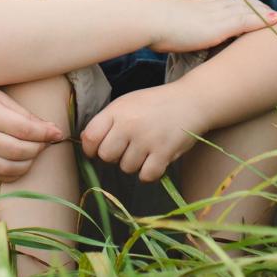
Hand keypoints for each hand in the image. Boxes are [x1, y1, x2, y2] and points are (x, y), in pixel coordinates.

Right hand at [0, 86, 63, 182]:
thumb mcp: (0, 97)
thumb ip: (25, 115)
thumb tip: (53, 131)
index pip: (25, 130)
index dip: (46, 133)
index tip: (59, 133)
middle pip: (19, 151)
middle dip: (39, 148)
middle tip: (46, 140)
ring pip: (9, 167)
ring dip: (29, 162)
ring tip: (34, 151)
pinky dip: (14, 173)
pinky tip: (21, 162)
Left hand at [80, 83, 206, 182]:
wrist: (191, 101)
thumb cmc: (155, 104)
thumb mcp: (127, 103)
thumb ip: (106, 120)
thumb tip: (85, 141)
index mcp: (117, 110)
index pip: (90, 137)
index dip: (90, 148)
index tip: (98, 150)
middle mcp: (129, 125)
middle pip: (106, 156)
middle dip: (114, 156)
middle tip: (127, 148)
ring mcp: (146, 139)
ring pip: (126, 167)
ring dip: (134, 163)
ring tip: (146, 148)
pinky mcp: (163, 152)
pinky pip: (146, 176)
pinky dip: (149, 172)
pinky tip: (155, 160)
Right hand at [148, 0, 276, 52]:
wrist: (149, 20)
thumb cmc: (152, 24)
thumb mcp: (169, 24)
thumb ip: (178, 27)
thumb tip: (173, 35)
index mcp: (201, 4)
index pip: (228, 0)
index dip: (244, 4)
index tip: (255, 7)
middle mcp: (212, 5)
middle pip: (243, 2)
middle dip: (259, 6)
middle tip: (274, 13)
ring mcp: (217, 15)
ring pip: (249, 9)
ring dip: (266, 12)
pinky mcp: (220, 26)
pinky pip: (247, 21)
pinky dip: (262, 20)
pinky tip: (275, 22)